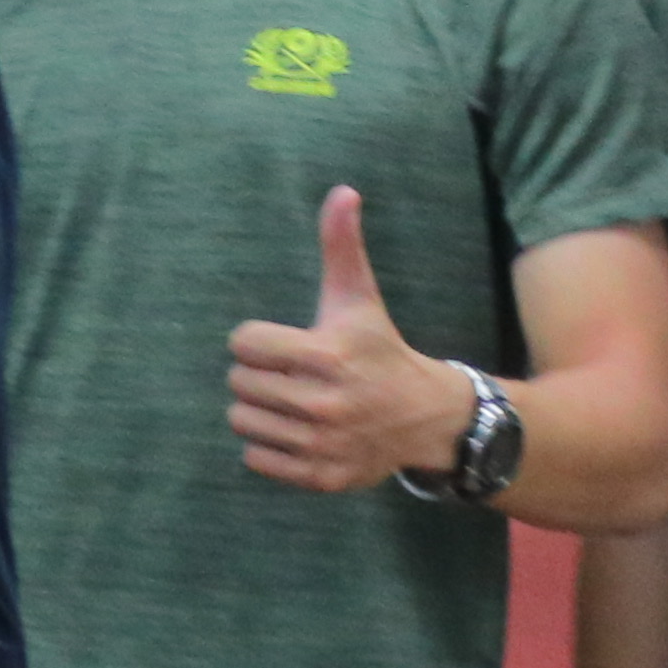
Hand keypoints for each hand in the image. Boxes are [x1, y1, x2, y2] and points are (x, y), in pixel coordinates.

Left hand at [229, 187, 476, 493]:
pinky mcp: (322, 476)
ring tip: (291, 401)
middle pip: (239, 383)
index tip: (283, 343)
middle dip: (259, 374)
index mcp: (326, 355)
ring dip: (259, 410)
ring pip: (242, 421)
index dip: (257, 340)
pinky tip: (296, 430)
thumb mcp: (359, 298)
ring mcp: (322, 444)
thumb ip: (342, 245)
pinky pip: (256, 460)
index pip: (242, 343)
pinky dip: (268, 447)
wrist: (427, 417)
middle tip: (290, 374)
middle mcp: (323, 403)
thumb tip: (343, 191)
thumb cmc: (380, 349)